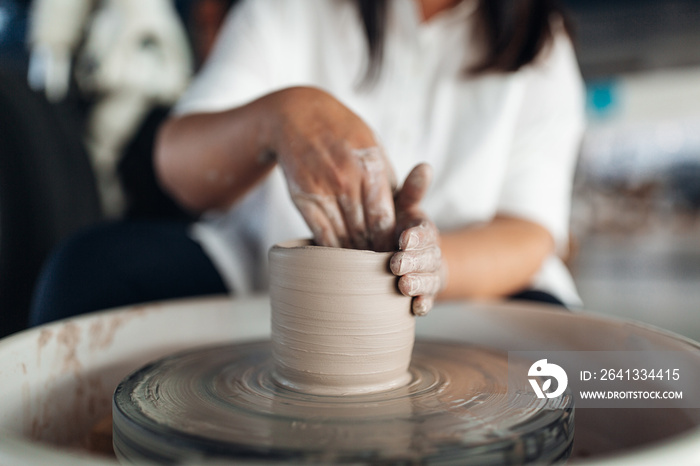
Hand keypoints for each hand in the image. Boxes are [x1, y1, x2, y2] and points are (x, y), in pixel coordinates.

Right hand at [267, 87, 396, 250]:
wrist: (297, 116)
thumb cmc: (343, 131)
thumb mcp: (373, 145)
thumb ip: (387, 178)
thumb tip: (402, 213)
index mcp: (370, 165)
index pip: (385, 219)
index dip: (391, 241)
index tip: (396, 251)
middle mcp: (347, 180)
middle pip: (366, 232)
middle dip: (375, 250)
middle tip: (382, 264)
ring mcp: (322, 190)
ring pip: (344, 237)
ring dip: (355, 253)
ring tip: (363, 263)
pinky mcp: (302, 199)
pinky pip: (321, 234)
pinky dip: (332, 249)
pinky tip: (339, 255)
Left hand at [390, 164, 444, 315]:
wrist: (406, 254)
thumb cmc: (400, 225)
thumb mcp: (404, 205)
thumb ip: (412, 190)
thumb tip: (425, 166)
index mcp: (424, 230)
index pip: (424, 232)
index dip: (416, 236)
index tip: (403, 238)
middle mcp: (430, 253)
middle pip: (427, 258)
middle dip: (413, 261)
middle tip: (396, 264)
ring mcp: (429, 275)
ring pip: (429, 280)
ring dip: (418, 284)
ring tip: (403, 286)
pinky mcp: (424, 293)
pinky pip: (427, 300)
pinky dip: (423, 304)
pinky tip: (416, 308)